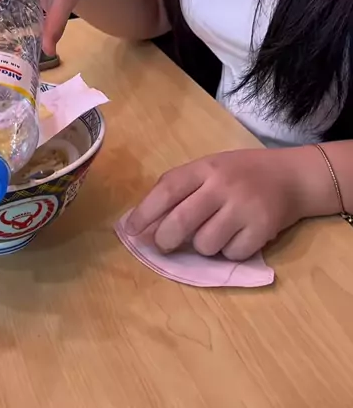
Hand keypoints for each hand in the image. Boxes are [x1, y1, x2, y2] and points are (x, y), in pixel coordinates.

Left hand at [126, 148, 307, 259]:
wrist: (291, 177)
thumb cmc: (241, 173)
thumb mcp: (210, 169)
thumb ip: (181, 189)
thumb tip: (144, 222)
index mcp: (205, 167)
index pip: (167, 189)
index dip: (145, 213)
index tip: (131, 231)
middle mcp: (222, 185)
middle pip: (181, 221)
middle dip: (165, 240)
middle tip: (164, 244)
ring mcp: (243, 207)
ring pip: (204, 244)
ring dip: (202, 246)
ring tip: (214, 233)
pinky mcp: (262, 229)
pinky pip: (231, 254)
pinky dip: (229, 252)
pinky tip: (237, 236)